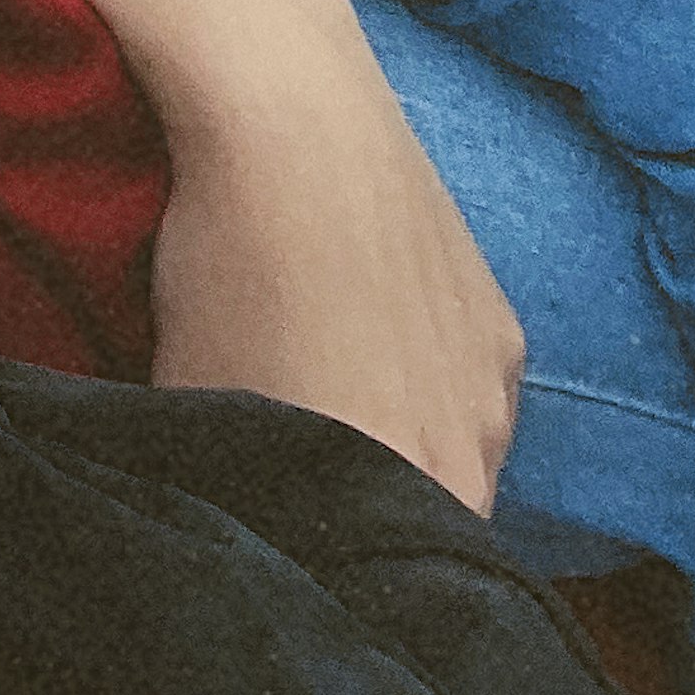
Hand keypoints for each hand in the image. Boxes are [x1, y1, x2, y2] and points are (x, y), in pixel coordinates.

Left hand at [142, 0, 523, 513]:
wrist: (296, 120)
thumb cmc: (228, 263)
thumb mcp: (192, 396)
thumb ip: (229, 482)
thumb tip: (221, 514)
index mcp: (401, 495)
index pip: (377, 575)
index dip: (328, 553)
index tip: (282, 520)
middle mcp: (470, 460)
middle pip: (419, 522)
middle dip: (363, 503)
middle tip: (294, 453)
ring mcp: (493, 393)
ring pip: (448, 458)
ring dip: (399, 441)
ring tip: (324, 376)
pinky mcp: (502, 329)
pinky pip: (466, 391)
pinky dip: (421, 378)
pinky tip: (360, 327)